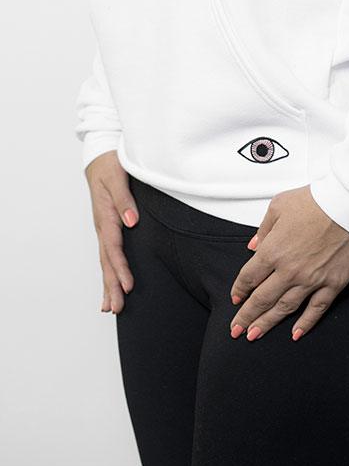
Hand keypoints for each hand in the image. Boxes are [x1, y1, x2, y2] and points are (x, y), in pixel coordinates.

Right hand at [84, 150, 138, 314]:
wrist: (99, 157)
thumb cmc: (110, 164)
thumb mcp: (118, 176)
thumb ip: (125, 199)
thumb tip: (132, 221)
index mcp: (106, 215)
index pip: (113, 248)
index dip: (121, 268)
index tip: (128, 286)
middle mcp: (102, 226)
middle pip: (106, 261)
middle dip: (112, 285)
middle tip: (117, 308)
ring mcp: (102, 228)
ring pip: (105, 261)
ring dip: (108, 284)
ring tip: (111, 307)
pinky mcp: (106, 228)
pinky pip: (107, 254)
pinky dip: (109, 272)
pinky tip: (111, 286)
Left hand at [229, 185, 348, 340]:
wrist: (348, 203)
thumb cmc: (315, 201)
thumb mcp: (278, 206)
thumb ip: (263, 230)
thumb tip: (253, 246)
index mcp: (273, 251)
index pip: (249, 278)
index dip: (239, 290)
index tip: (236, 298)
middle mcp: (289, 270)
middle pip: (262, 299)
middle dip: (246, 316)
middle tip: (236, 330)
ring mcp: (312, 280)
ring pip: (284, 308)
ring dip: (267, 324)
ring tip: (255, 335)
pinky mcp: (333, 284)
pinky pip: (316, 309)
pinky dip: (305, 324)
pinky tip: (295, 334)